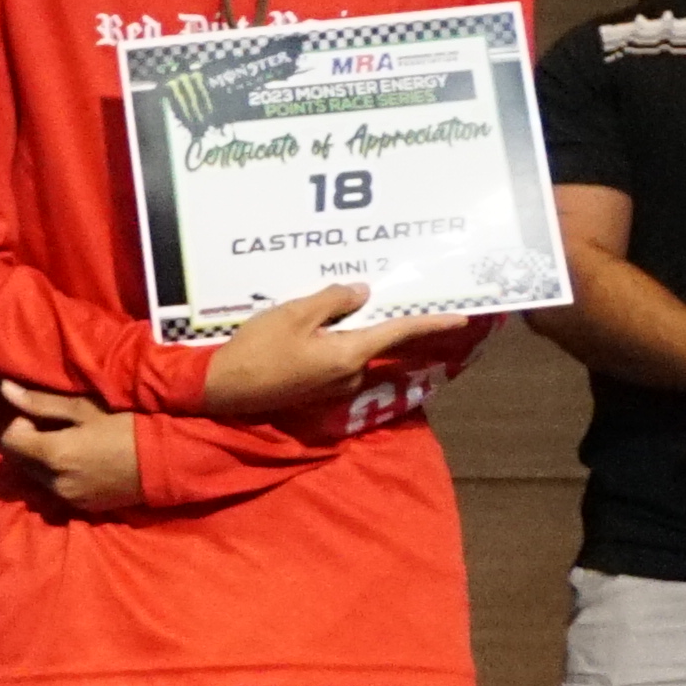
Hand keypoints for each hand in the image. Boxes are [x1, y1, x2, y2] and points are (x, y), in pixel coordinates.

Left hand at [0, 377, 144, 516]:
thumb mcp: (84, 409)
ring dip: (43, 460)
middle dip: (29, 442)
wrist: (167, 460)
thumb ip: (41, 403)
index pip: (9, 442)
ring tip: (72, 443)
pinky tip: (84, 462)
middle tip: (57, 427)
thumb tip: (4, 389)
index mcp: (53, 455)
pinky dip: (60, 475)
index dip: (18, 425)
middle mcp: (55, 482)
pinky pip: (57, 489)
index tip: (40, 416)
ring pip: (38, 477)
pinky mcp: (83, 507)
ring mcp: (69, 498)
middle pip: (20, 461)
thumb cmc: (127, 426)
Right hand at [199, 282, 462, 417]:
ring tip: (337, 310)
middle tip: (383, 300)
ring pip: (356, 352)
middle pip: (378, 342)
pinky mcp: (317, 392)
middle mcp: (351, 374)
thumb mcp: (293, 314)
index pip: (400, 332)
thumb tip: (362, 292)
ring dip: (353, 334)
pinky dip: (336, 346)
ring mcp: (334, 387)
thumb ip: (332, 301)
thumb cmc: (257, 350)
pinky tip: (317, 333)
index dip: (431, 322)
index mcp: (350, 353)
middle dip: (383, 322)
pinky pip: (338, 363)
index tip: (462, 317)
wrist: (223, 390)